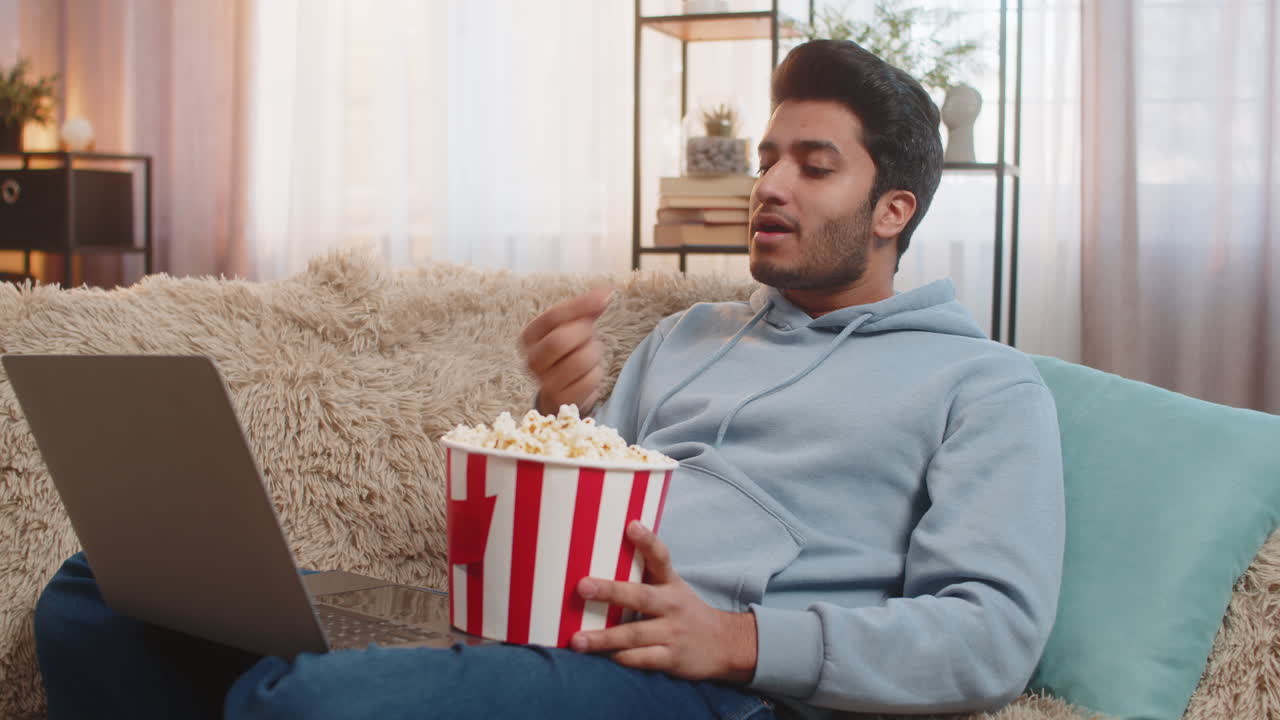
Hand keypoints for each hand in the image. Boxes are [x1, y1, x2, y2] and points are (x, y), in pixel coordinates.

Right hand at [519, 286, 611, 414]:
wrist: (562, 391)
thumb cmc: (568, 352)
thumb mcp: (572, 326)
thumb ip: (586, 309)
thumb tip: (605, 291)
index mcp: (529, 336)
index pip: (553, 316)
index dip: (580, 305)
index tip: (604, 297)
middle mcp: (531, 360)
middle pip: (560, 340)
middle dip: (584, 336)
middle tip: (589, 337)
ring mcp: (544, 382)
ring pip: (579, 361)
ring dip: (593, 355)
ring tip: (589, 356)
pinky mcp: (562, 400)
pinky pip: (589, 382)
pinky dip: (595, 375)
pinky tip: (588, 374)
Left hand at [569, 522, 758, 683]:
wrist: (726, 644)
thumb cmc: (684, 611)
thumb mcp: (672, 588)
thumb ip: (646, 576)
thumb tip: (603, 557)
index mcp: (671, 583)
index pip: (661, 557)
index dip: (647, 541)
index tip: (631, 526)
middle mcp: (673, 605)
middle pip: (641, 596)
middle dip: (610, 591)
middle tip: (582, 587)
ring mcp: (673, 633)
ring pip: (635, 634)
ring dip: (604, 637)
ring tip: (577, 640)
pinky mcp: (671, 658)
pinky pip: (641, 659)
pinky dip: (620, 658)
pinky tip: (600, 657)